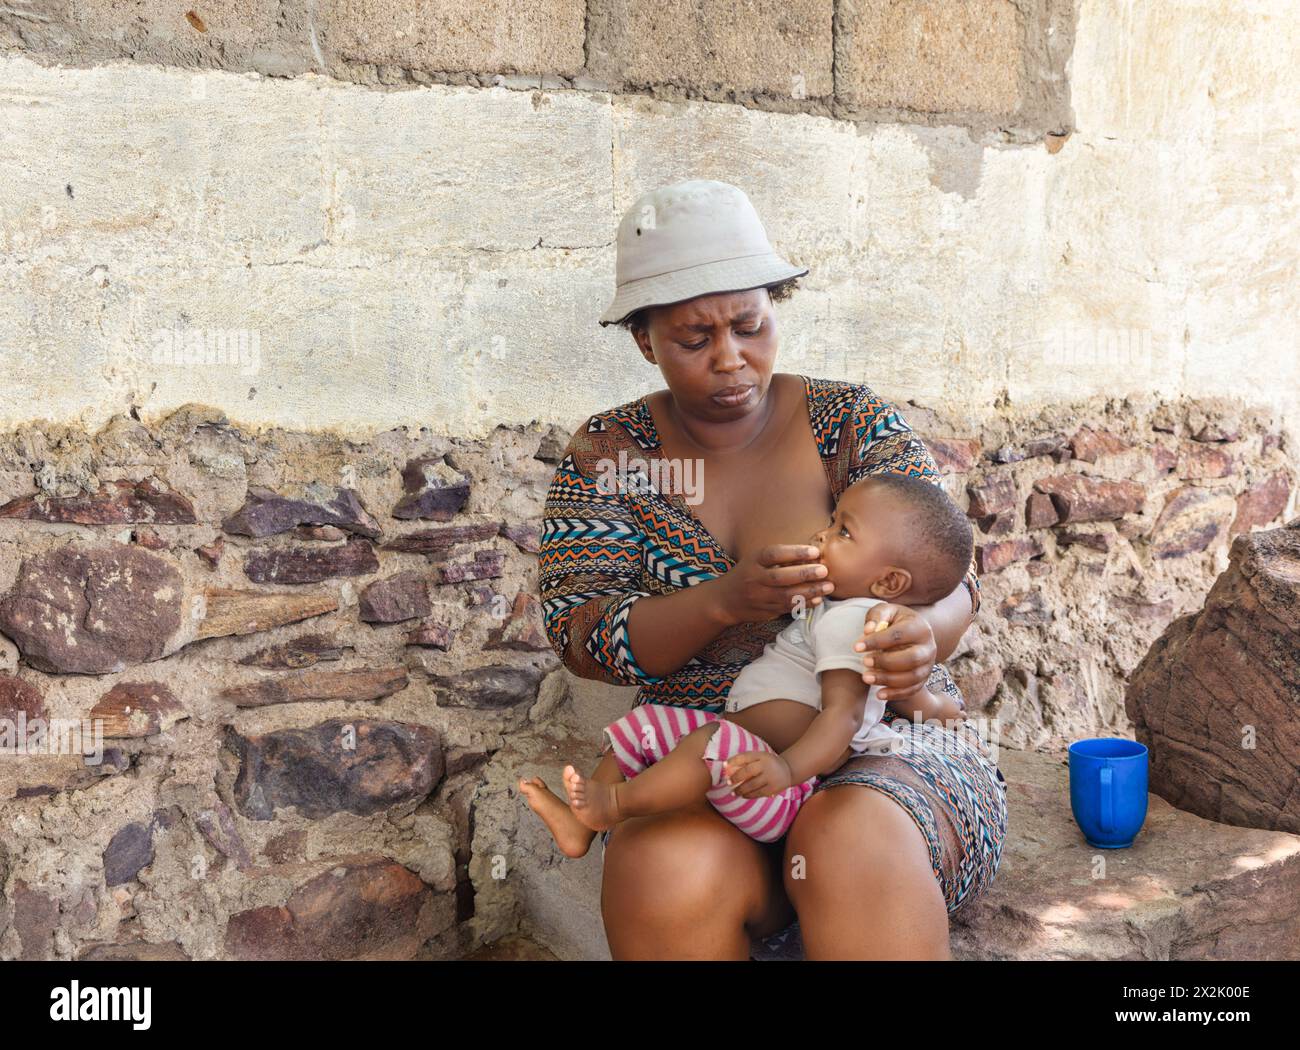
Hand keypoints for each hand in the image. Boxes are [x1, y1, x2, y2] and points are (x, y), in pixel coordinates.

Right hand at [710, 543, 833, 626]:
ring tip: (828, 586)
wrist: (725, 601)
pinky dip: (805, 604)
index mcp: (753, 562)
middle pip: (780, 577)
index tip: (814, 551)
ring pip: (786, 596)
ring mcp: (760, 598)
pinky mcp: (766, 612)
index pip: (773, 554)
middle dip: (805, 574)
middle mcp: (754, 580)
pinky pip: (788, 608)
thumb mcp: (755, 560)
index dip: (794, 552)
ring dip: (810, 591)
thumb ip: (778, 558)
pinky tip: (818, 599)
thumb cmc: (747, 574)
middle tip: (825, 570)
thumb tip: (811, 554)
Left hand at [723, 751, 792, 797]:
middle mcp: (767, 765)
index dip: (733, 760)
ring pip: (752, 785)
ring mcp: (771, 777)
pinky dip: (749, 795)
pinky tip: (743, 795)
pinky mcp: (774, 788)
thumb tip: (726, 767)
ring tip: (734, 792)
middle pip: (747, 771)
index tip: (724, 765)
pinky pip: (758, 793)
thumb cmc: (767, 763)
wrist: (787, 770)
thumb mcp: (759, 757)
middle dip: (736, 778)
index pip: (745, 756)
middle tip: (728, 782)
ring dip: (740, 790)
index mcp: (762, 756)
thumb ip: (745, 761)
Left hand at [853, 603, 935, 701]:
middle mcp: (928, 647)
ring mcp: (928, 665)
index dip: (876, 642)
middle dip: (885, 662)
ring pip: (912, 677)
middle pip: (911, 659)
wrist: (911, 632)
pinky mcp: (924, 679)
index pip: (898, 636)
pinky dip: (896, 694)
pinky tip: (879, 694)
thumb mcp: (886, 611)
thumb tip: (868, 630)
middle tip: (864, 662)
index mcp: (920, 627)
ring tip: (866, 677)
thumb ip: (876, 616)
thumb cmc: (894, 621)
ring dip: (887, 680)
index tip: (856, 647)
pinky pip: (912, 690)